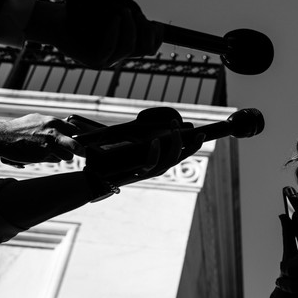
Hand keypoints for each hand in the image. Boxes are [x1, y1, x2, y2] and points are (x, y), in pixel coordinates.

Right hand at [0, 114, 84, 164]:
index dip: (79, 136)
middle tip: (83, 153)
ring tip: (51, 150)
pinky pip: (53, 159)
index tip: (82, 140)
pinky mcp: (41, 157)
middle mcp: (53, 134)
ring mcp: (48, 146)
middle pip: (76, 146)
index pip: (76, 130)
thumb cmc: (21, 127)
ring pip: (66, 156)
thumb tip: (69, 127)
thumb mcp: (39, 119)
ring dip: (62, 155)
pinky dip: (50, 158)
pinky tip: (41, 153)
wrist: (3, 136)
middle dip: (80, 150)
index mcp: (54, 122)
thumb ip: (54, 124)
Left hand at [35, 0, 160, 67]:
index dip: (158, 35)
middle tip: (133, 12)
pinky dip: (114, 31)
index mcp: (123, 45)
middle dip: (145, 28)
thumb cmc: (80, 9)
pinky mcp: (92, 60)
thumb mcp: (110, 7)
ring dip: (130, 26)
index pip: (150, 47)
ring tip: (123, 11)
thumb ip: (130, 15)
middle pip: (145, 48)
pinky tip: (114, 18)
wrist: (53, 19)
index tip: (155, 21)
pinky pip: (109, 48)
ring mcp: (105, 60)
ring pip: (129, 48)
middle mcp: (117, 55)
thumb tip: (150, 22)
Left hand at [84, 119, 203, 189]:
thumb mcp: (132, 143)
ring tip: (173, 129)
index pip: (181, 154)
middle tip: (187, 129)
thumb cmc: (113, 159)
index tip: (201, 134)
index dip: (193, 146)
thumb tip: (155, 120)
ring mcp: (149, 173)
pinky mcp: (138, 174)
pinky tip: (155, 141)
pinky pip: (151, 164)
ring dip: (174, 143)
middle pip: (180, 158)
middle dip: (188, 144)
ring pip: (170, 160)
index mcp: (159, 162)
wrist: (96, 177)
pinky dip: (155, 152)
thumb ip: (144, 133)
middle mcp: (158, 169)